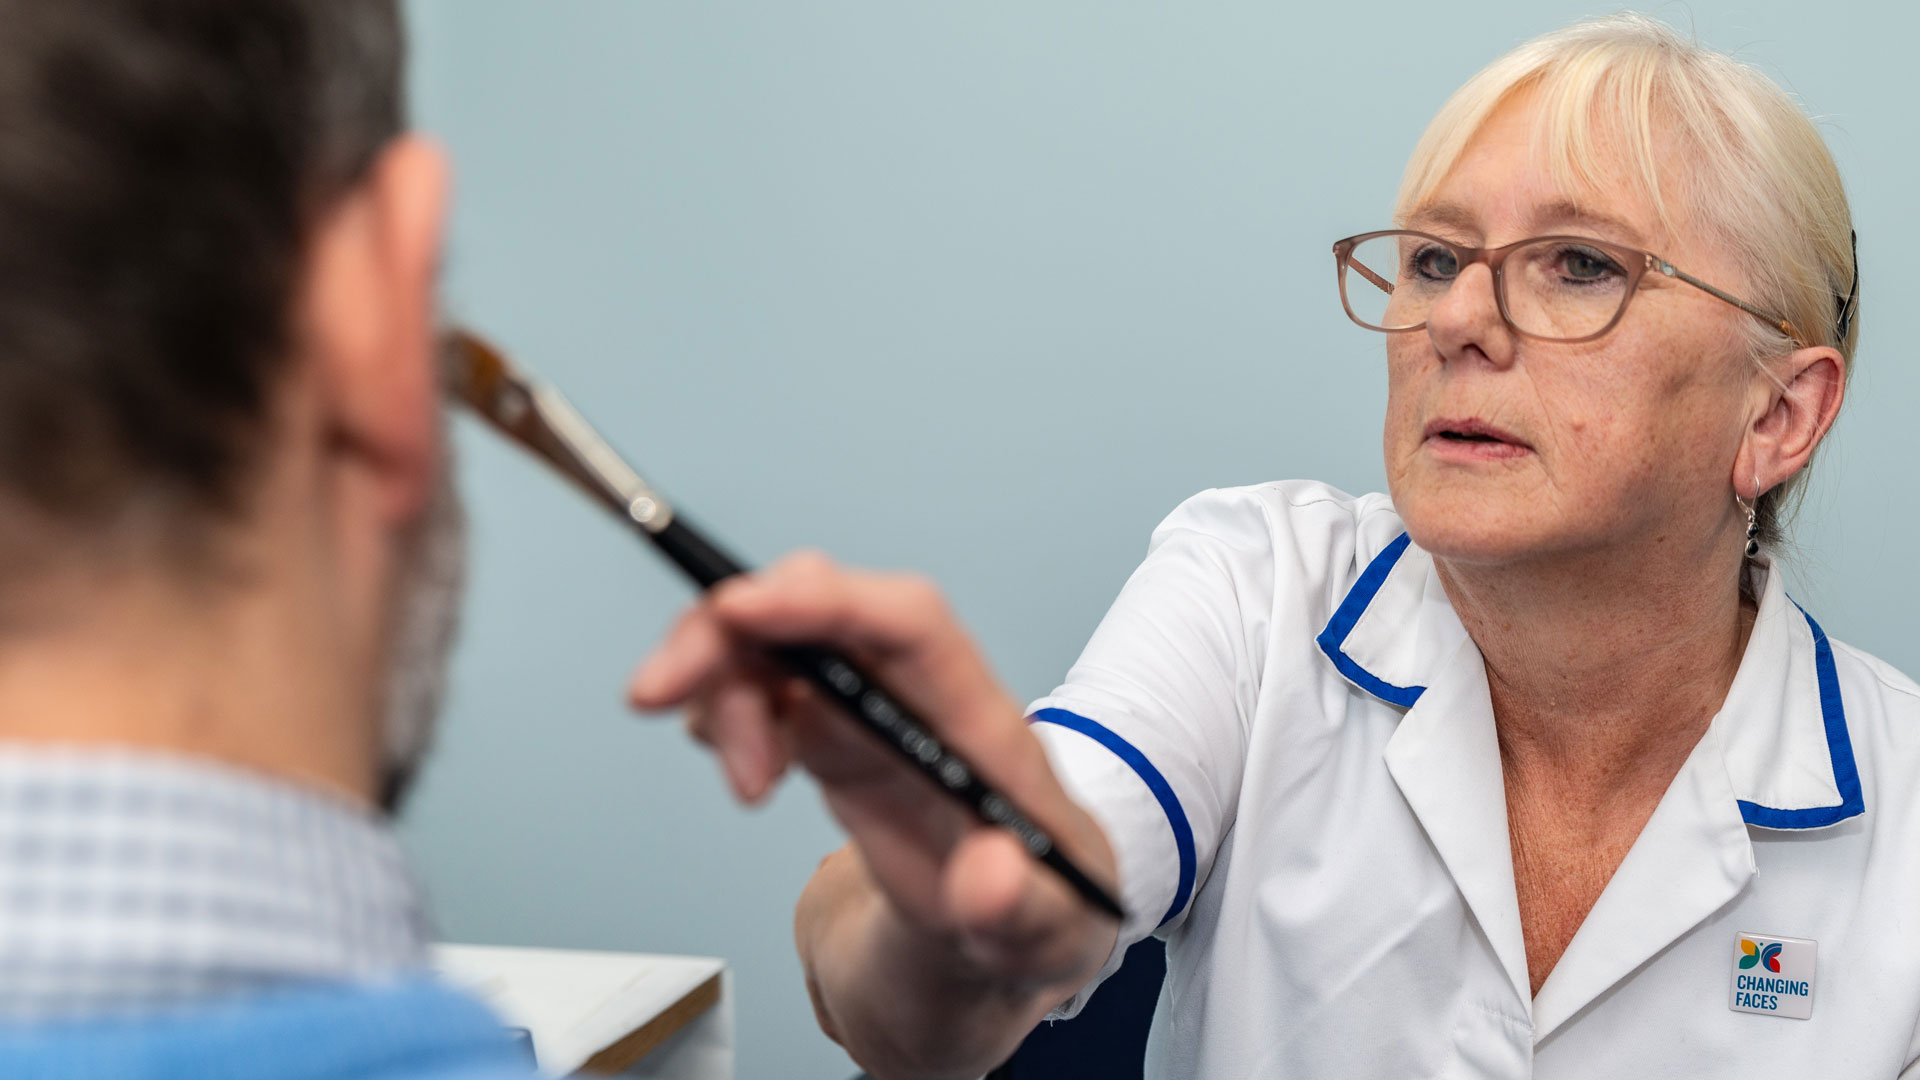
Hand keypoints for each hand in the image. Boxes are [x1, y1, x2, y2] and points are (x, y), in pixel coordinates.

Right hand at [627, 551, 1116, 985]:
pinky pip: (754, 681)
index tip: (741, 610)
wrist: (1011, 924)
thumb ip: (1024, 909)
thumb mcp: (1049, 933)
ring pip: (771, 639)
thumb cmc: (1041, 909)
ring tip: (747, 787)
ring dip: (719, 689)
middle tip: (655, 693)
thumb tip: (989, 879)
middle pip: (816, 607)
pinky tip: (741, 766)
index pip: (909, 625)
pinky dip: (719, 708)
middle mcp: (914, 694)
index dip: (826, 601)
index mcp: (978, 723)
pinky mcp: (827, 731)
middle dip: (726, 629)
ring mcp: (865, 706)